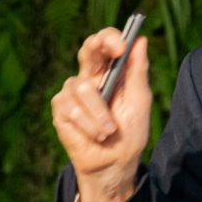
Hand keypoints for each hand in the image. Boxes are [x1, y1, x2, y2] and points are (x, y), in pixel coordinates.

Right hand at [51, 28, 151, 201]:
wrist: (115, 164)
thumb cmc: (129, 132)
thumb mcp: (139, 101)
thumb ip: (137, 71)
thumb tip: (140, 40)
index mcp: (110, 72)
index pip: (105, 45)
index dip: (110, 38)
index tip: (122, 44)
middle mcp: (89, 78)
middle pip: (87, 51)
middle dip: (97, 45)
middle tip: (114, 50)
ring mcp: (72, 93)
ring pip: (81, 87)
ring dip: (99, 112)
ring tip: (109, 131)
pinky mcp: (60, 111)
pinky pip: (70, 109)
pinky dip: (87, 124)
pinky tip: (95, 135)